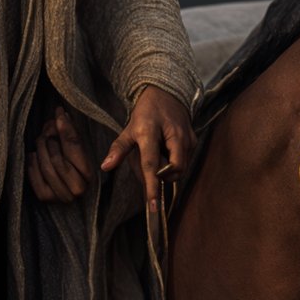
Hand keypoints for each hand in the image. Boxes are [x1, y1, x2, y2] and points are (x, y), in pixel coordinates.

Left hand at [27, 104, 93, 203]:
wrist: (64, 184)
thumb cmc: (71, 159)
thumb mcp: (75, 146)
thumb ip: (70, 132)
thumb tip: (60, 113)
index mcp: (90, 173)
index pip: (74, 146)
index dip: (65, 127)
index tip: (58, 112)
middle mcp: (78, 189)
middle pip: (57, 157)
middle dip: (49, 140)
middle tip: (46, 131)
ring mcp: (62, 196)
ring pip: (45, 166)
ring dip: (40, 149)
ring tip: (41, 140)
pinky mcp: (46, 197)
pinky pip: (34, 174)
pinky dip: (32, 161)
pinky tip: (34, 154)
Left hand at [100, 85, 193, 211]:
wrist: (166, 92)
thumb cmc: (145, 112)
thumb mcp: (129, 128)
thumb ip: (119, 149)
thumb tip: (105, 167)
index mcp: (150, 131)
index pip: (151, 164)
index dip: (152, 186)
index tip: (153, 207)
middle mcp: (172, 135)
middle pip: (172, 171)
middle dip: (162, 174)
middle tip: (151, 158)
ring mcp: (186, 138)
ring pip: (180, 169)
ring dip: (168, 167)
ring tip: (159, 149)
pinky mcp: (194, 140)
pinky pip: (185, 162)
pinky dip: (175, 161)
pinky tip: (168, 147)